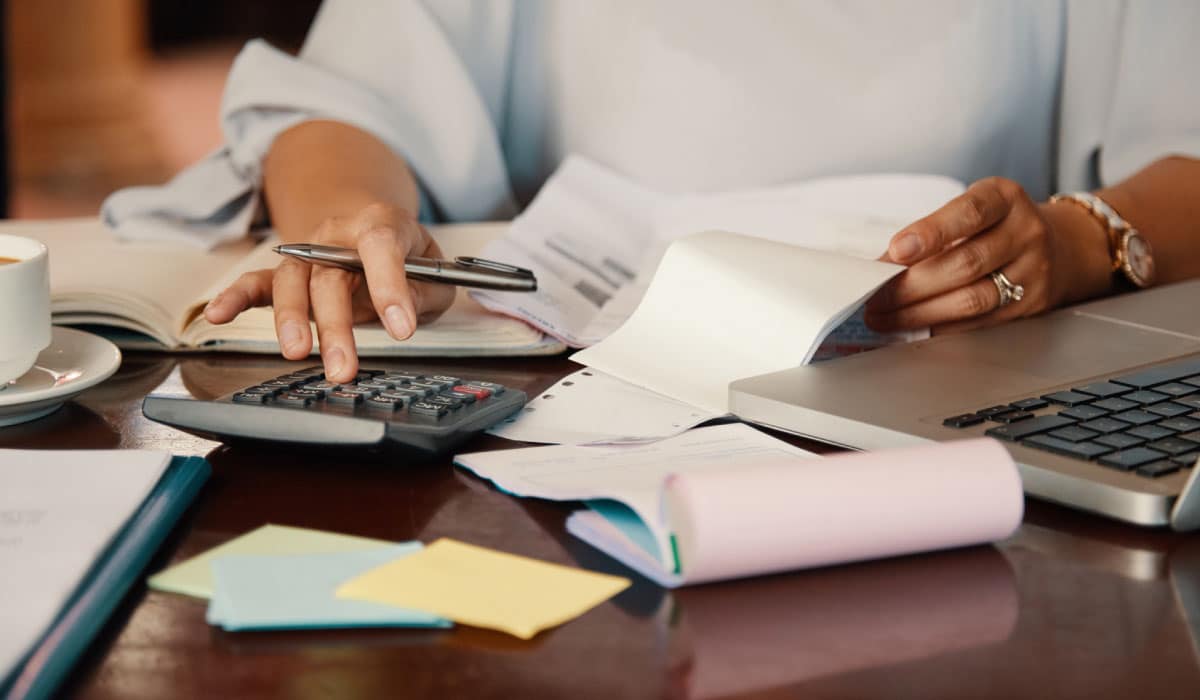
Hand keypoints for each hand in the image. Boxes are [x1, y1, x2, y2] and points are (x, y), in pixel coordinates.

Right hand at [203, 203, 454, 382]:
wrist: (376, 235)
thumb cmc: (409, 259)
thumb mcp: (435, 274)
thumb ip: (424, 291)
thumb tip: (402, 314)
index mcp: (381, 223)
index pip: (382, 245)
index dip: (390, 285)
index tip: (401, 328)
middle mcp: (337, 235)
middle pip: (330, 274)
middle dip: (337, 324)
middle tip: (344, 366)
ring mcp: (308, 253)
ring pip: (293, 282)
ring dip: (292, 320)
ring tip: (297, 354)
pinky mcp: (288, 274)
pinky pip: (256, 283)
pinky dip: (235, 297)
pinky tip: (218, 314)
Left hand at [864, 177, 1094, 334]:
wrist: (1062, 247)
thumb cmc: (999, 225)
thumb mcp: (972, 210)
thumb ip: (932, 232)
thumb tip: (882, 266)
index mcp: (1005, 198)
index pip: (969, 213)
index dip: (931, 232)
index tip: (896, 249)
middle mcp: (1025, 232)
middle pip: (965, 263)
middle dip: (911, 285)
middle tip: (875, 296)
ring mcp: (1032, 271)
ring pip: (971, 299)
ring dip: (919, 313)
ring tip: (884, 317)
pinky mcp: (1030, 306)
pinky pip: (979, 322)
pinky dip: (940, 327)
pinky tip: (913, 326)